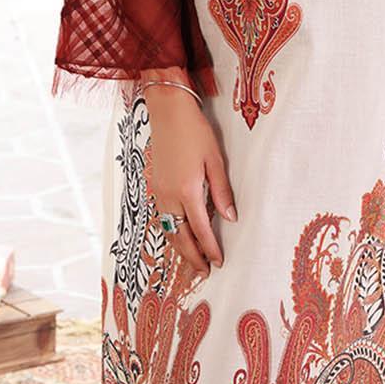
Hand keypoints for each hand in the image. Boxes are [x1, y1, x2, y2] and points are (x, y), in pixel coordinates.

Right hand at [143, 84, 236, 279]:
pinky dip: (172, 232)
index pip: (201, 230)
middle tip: (204, 272)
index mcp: (187, 191)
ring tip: (193, 261)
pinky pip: (163, 218)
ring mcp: (158, 192)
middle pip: (180, 237)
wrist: (167, 111)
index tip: (219, 262)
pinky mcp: (154, 186)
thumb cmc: (195, 131)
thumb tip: (230, 219)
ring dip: (180, 248)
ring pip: (169, 230)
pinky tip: (180, 236)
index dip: (210, 249)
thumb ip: (222, 191)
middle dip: (193, 257)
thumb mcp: (215, 160)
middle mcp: (169, 196)